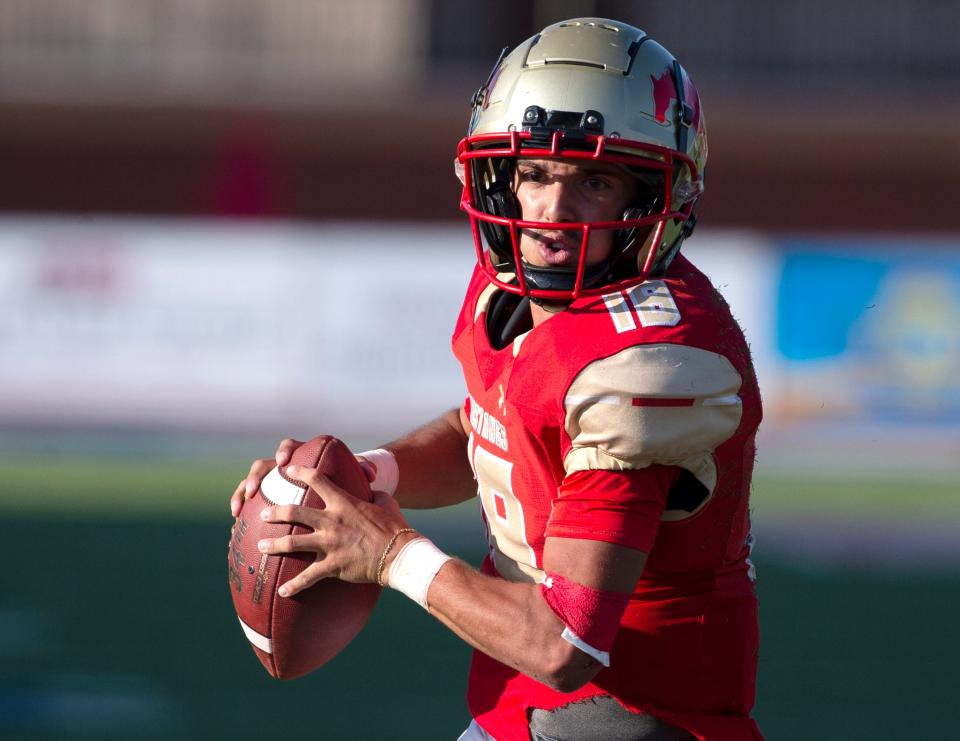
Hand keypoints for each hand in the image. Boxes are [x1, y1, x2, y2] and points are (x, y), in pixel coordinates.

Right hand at [229, 438, 379, 516]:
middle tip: (252, 491)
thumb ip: (363, 469)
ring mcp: (271, 485)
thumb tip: (372, 471)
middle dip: (254, 477)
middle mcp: (282, 468)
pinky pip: (248, 507)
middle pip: (262, 467)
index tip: (283, 462)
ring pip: (248, 485)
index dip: (284, 451)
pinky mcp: (265, 502)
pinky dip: (242, 516)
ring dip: (240, 495)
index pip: (290, 446)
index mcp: (302, 456)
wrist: (339, 495)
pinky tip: (236, 531)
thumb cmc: (347, 481)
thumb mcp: (355, 476)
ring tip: (237, 512)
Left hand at [256, 464, 416, 595]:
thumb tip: (375, 492)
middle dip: (276, 512)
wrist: (398, 554)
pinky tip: (283, 591)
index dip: (302, 472)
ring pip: (293, 542)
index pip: (318, 480)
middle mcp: (331, 521)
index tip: (290, 469)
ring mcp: (330, 543)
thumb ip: (376, 496)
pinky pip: (308, 577)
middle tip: (263, 513)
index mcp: (344, 503)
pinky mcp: (332, 565)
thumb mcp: (386, 503)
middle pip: (295, 512)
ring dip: (274, 545)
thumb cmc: (395, 528)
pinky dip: (294, 585)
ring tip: (261, 547)